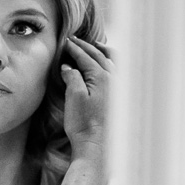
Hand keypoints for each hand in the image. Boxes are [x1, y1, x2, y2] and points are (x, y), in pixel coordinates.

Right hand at [59, 36, 110, 157]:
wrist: (97, 144)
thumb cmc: (84, 124)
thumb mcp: (73, 97)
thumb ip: (72, 77)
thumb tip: (68, 67)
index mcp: (101, 77)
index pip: (86, 57)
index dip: (74, 49)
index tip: (65, 42)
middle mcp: (114, 79)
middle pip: (99, 56)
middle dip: (86, 47)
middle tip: (74, 40)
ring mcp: (119, 87)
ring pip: (113, 61)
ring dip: (102, 51)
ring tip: (95, 45)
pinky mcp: (119, 97)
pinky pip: (117, 70)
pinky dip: (111, 62)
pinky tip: (107, 64)